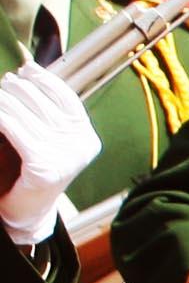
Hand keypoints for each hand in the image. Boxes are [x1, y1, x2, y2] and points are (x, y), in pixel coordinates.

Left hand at [0, 66, 99, 246]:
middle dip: (19, 88)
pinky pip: (15, 130)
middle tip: (4, 83)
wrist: (28, 212)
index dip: (45, 80)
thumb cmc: (33, 172)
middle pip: (44, 102)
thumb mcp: (48, 140)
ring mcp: (64, 156)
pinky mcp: (44, 166)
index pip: (66, 98)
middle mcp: (80, 145)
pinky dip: (2, 118)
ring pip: (25, 113)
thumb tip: (28, 74)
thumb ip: (46, 114)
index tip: (26, 70)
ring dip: (5, 100)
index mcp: (86, 137)